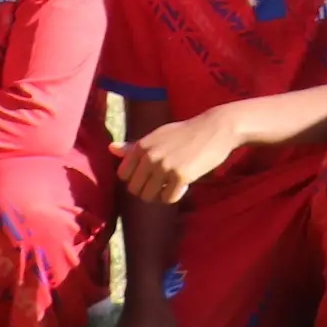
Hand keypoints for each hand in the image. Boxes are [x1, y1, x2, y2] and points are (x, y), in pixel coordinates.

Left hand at [118, 107, 251, 205]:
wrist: (216, 128)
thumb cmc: (186, 133)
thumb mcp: (158, 136)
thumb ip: (134, 146)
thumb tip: (110, 148)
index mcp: (141, 146)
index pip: (123, 176)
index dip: (136, 179)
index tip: (151, 174)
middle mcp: (150, 156)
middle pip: (135, 190)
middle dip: (148, 190)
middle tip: (164, 181)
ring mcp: (164, 166)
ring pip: (149, 197)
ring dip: (161, 194)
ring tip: (173, 183)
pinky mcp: (181, 176)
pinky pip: (168, 199)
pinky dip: (175, 195)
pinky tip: (184, 184)